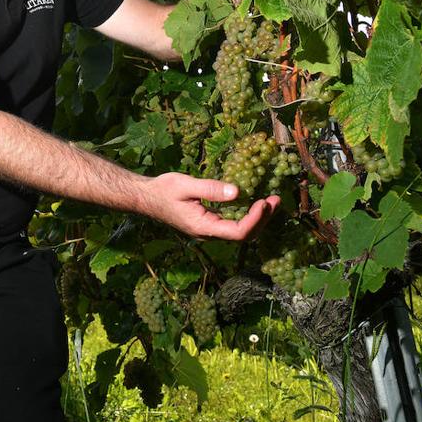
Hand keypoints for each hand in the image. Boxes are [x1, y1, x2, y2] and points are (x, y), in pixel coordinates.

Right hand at [144, 173, 280, 240]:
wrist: (145, 197)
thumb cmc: (162, 190)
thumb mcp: (185, 185)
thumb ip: (211, 189)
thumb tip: (238, 191)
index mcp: (203, 227)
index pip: (238, 231)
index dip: (256, 219)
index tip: (264, 201)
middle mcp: (208, 234)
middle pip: (244, 235)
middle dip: (263, 219)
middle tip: (276, 200)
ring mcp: (209, 231)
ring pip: (240, 232)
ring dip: (258, 219)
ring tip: (271, 201)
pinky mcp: (208, 224)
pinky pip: (233, 225)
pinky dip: (248, 216)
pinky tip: (254, 203)